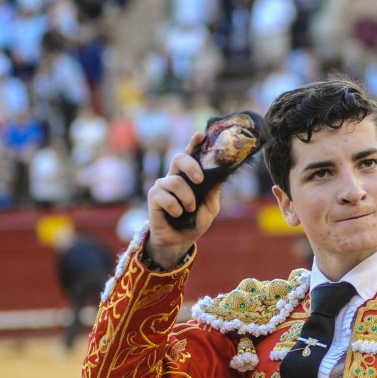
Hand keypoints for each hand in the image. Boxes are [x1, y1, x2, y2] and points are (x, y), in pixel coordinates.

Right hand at [145, 132, 221, 266]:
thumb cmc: (194, 222)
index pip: (190, 156)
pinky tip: (177, 214)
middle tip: (199, 180)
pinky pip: (164, 196)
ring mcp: (162, 186)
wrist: (180, 241)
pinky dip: (175, 207)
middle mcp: (174, 177)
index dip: (193, 144)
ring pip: (174, 181)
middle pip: (178, 158)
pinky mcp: (153, 197)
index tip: (200, 135)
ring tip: (190, 210)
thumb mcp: (210, 206)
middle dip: (191, 165)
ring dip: (186, 198)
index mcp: (189, 177)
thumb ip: (214, 190)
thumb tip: (223, 174)